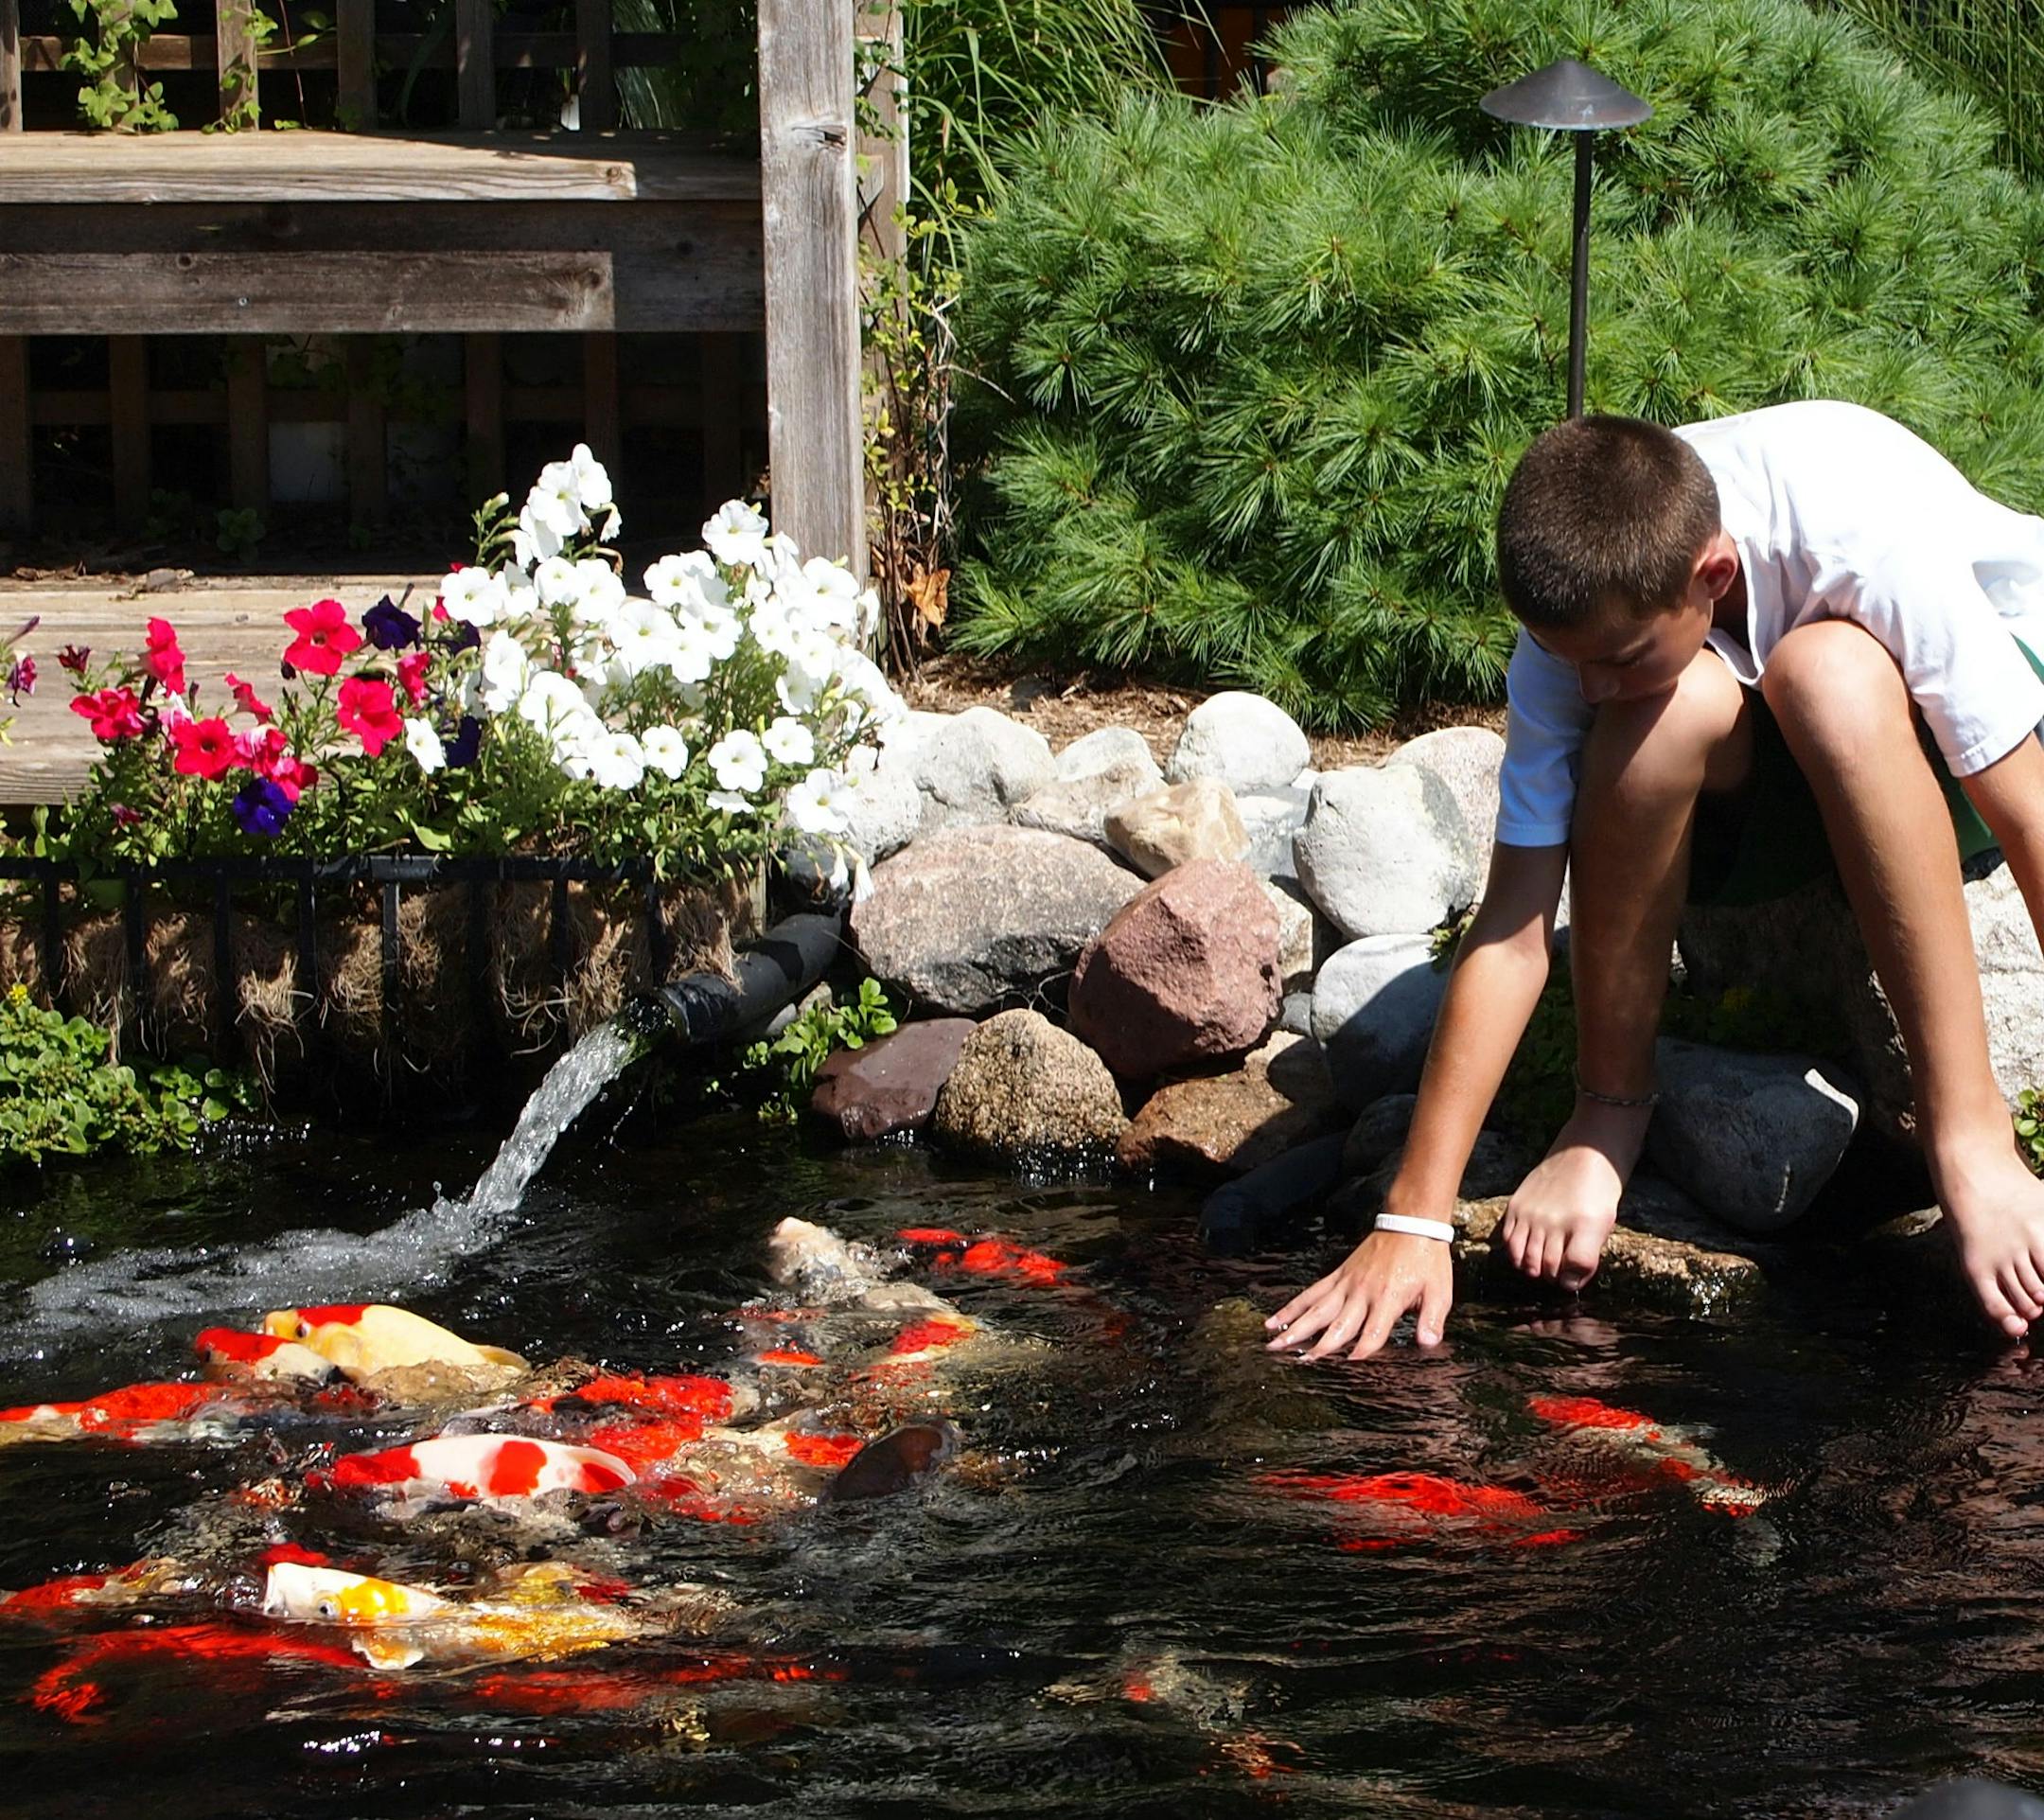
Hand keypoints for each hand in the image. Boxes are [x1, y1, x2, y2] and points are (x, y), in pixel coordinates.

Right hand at [1263, 1230, 1452, 1360]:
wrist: (1411, 1224)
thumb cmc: (1427, 1260)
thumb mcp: (1440, 1291)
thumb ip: (1432, 1320)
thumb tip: (1428, 1344)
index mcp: (1388, 1298)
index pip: (1373, 1332)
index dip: (1362, 1350)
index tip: (1348, 1366)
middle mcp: (1362, 1293)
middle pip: (1337, 1324)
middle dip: (1319, 1345)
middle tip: (1299, 1361)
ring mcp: (1346, 1284)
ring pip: (1316, 1309)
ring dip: (1296, 1327)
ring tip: (1275, 1344)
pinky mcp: (1338, 1276)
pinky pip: (1311, 1293)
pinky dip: (1293, 1306)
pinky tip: (1275, 1320)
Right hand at [1499, 1102, 1643, 1291]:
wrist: (1585, 1151)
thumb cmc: (1601, 1189)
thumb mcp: (1605, 1223)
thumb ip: (1588, 1254)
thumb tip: (1569, 1283)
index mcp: (1586, 1225)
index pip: (1575, 1268)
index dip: (1574, 1280)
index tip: (1574, 1277)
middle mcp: (1555, 1220)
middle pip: (1548, 1268)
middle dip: (1554, 1276)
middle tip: (1559, 1271)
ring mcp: (1532, 1213)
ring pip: (1526, 1259)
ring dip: (1534, 1268)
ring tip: (1542, 1264)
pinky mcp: (1516, 1206)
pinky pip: (1509, 1240)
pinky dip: (1516, 1252)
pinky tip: (1527, 1250)